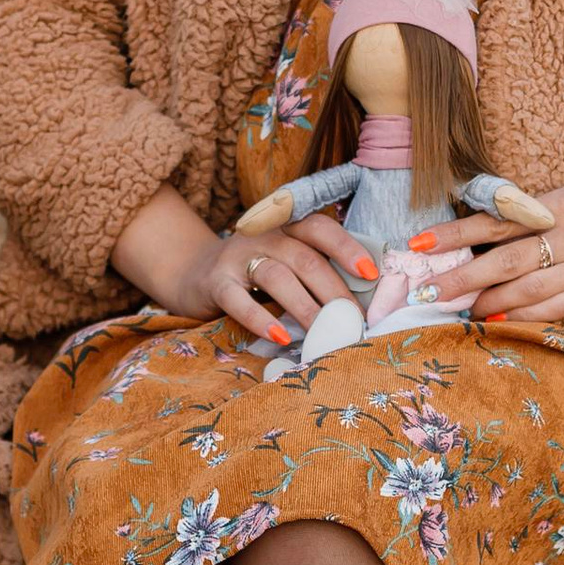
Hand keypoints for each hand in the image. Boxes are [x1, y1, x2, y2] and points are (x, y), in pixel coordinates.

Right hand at [111, 184, 378, 349]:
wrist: (192, 273)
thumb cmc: (253, 272)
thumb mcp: (284, 261)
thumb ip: (315, 269)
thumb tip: (360, 301)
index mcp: (287, 227)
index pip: (321, 229)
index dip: (347, 248)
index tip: (371, 274)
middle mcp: (264, 235)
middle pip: (305, 258)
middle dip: (334, 291)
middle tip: (353, 321)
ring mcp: (238, 256)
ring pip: (277, 276)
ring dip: (305, 307)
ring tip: (324, 332)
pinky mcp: (216, 281)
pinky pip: (239, 299)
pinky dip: (261, 318)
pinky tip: (280, 337)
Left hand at [412, 165, 563, 327]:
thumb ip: (531, 215)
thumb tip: (475, 238)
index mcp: (563, 204)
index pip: (498, 221)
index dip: (456, 234)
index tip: (418, 246)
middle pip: (509, 261)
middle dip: (465, 278)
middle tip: (429, 293)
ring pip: (533, 291)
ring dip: (492, 304)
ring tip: (462, 311)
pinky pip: (563, 311)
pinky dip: (529, 319)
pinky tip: (503, 323)